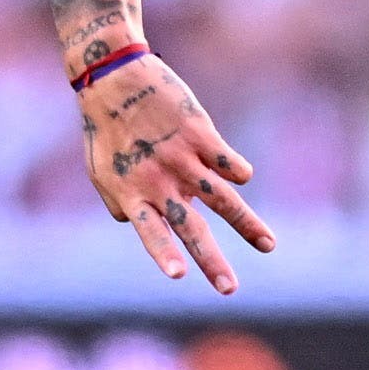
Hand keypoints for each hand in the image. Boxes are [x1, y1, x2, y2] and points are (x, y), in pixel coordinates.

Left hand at [79, 47, 275, 293]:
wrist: (115, 79)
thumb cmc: (107, 130)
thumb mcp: (100, 172)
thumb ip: (120, 203)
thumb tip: (134, 224)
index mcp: (132, 193)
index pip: (150, 232)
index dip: (165, 253)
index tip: (178, 276)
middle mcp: (159, 181)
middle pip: (191, 228)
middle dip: (212, 261)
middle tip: (229, 290)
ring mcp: (182, 158)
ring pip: (223, 199)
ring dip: (247, 225)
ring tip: (269, 246)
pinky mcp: (201, 135)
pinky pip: (229, 163)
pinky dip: (238, 171)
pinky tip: (240, 176)